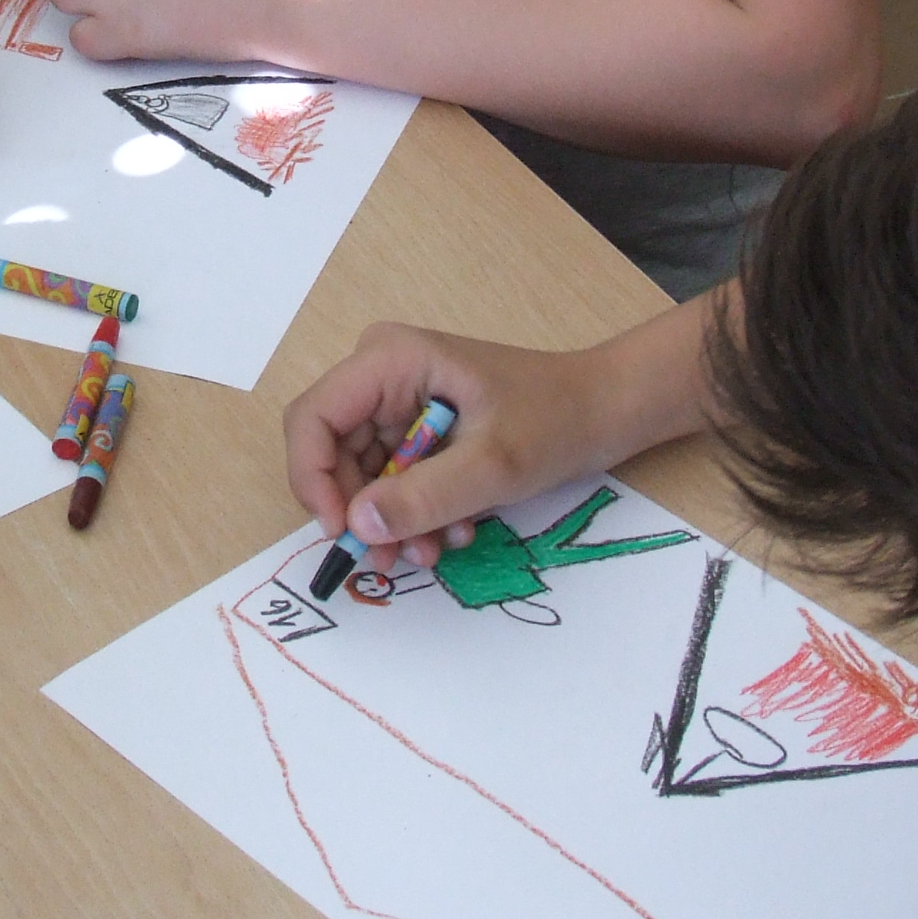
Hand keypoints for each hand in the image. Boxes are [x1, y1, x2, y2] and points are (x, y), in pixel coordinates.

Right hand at [283, 322, 638, 567]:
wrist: (604, 410)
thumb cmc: (555, 419)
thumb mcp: (492, 465)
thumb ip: (423, 497)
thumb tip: (357, 526)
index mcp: (389, 359)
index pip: (313, 418)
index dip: (314, 479)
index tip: (344, 532)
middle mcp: (381, 374)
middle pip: (332, 452)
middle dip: (361, 510)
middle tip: (393, 558)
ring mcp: (397, 401)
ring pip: (360, 474)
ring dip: (392, 520)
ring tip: (435, 550)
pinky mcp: (414, 426)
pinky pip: (390, 478)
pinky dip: (414, 511)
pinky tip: (453, 530)